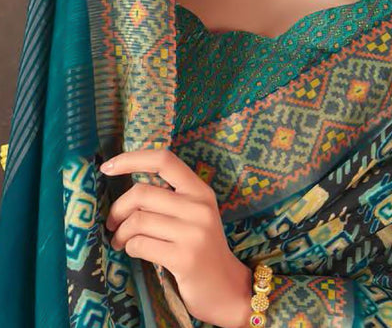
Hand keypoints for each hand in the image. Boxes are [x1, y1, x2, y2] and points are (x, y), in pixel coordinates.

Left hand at [101, 147, 251, 327]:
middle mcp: (200, 207)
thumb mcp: (194, 215)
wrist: (226, 288)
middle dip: (118, 208)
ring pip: (137, 220)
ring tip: (120, 241)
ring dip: (121, 233)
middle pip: (142, 193)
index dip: (132, 159)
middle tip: (113, 223)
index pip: (164, 160)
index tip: (108, 167)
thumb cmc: (200, 248)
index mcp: (200, 190)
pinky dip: (129, 247)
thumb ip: (170, 198)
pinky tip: (133, 251)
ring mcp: (194, 232)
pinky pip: (140, 244)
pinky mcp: (184, 258)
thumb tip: (126, 187)